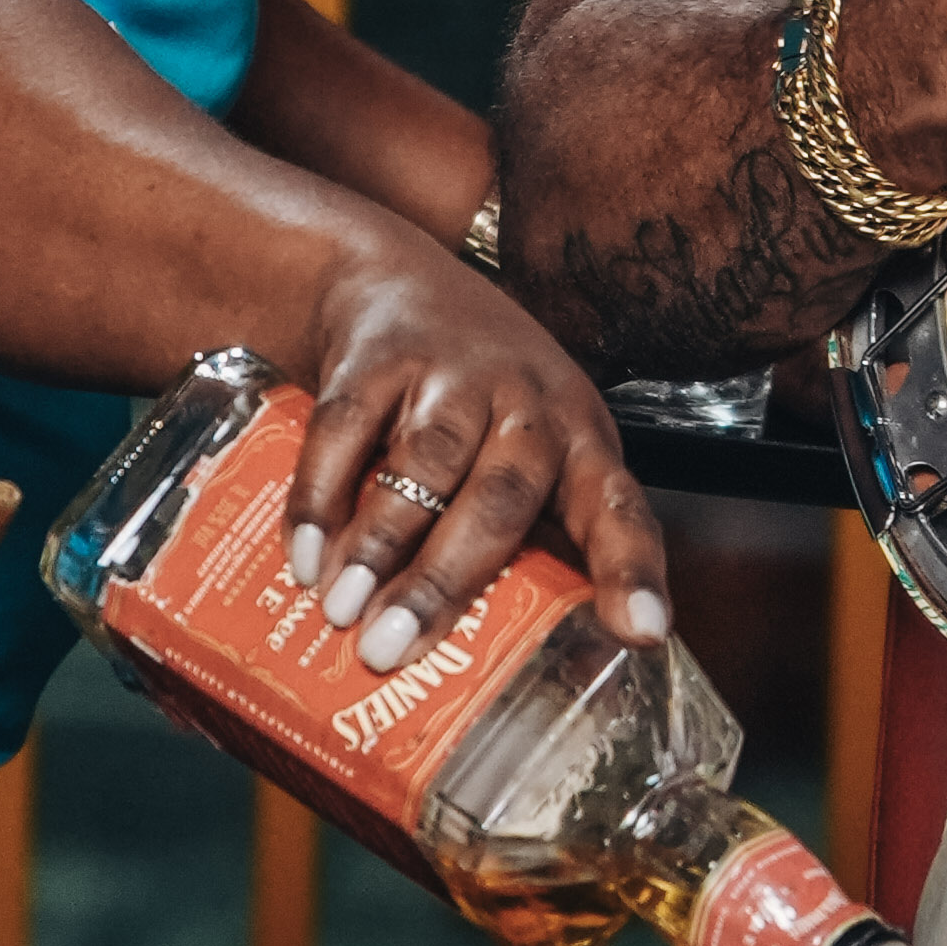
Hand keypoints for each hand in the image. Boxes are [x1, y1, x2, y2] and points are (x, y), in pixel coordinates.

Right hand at [288, 234, 669, 668]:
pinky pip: (348, 429)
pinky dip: (321, 497)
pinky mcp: (380, 356)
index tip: (641, 636)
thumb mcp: (529, 451)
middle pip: (501, 498)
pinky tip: (305, 556)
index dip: (631, 573)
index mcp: (581, 442)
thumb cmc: (479, 400)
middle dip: (445, 580)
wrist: (395, 273)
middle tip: (392, 651)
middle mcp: (528, 405)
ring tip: (340, 612)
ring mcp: (454, 374)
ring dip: (380, 545)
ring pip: (425, 465)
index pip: (619, 509)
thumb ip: (523, 540)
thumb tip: (500, 672)